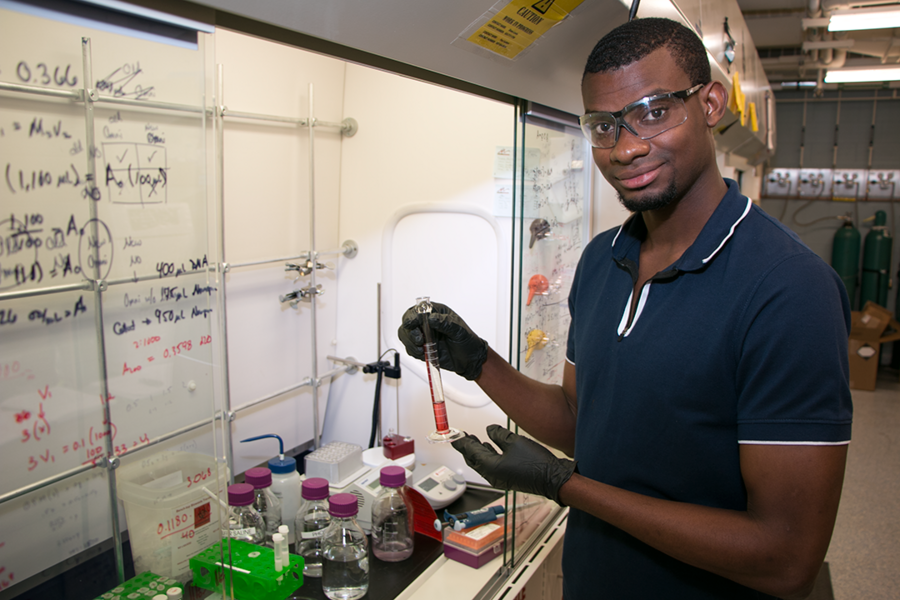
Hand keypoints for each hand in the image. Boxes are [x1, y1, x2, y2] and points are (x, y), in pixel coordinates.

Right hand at [398, 302, 488, 380]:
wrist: (470, 360)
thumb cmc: (468, 342)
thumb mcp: (459, 331)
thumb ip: (445, 323)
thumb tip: (432, 318)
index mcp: (437, 313)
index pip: (418, 309)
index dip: (412, 316)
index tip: (412, 324)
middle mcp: (428, 323)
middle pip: (407, 322)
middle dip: (410, 332)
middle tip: (419, 340)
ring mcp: (424, 335)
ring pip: (405, 335)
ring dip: (410, 342)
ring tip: (422, 348)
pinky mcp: (422, 347)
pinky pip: (410, 347)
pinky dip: (413, 351)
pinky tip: (424, 352)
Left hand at [452, 425, 575, 504]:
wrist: (553, 479)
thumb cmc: (536, 464)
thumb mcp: (514, 442)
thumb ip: (498, 435)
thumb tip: (490, 430)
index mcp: (490, 467)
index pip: (470, 452)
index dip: (462, 442)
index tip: (456, 436)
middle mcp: (492, 475)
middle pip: (473, 460)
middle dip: (467, 448)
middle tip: (462, 438)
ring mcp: (500, 478)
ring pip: (482, 464)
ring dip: (477, 451)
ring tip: (474, 440)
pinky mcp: (508, 478)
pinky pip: (491, 466)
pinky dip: (487, 456)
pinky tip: (490, 448)